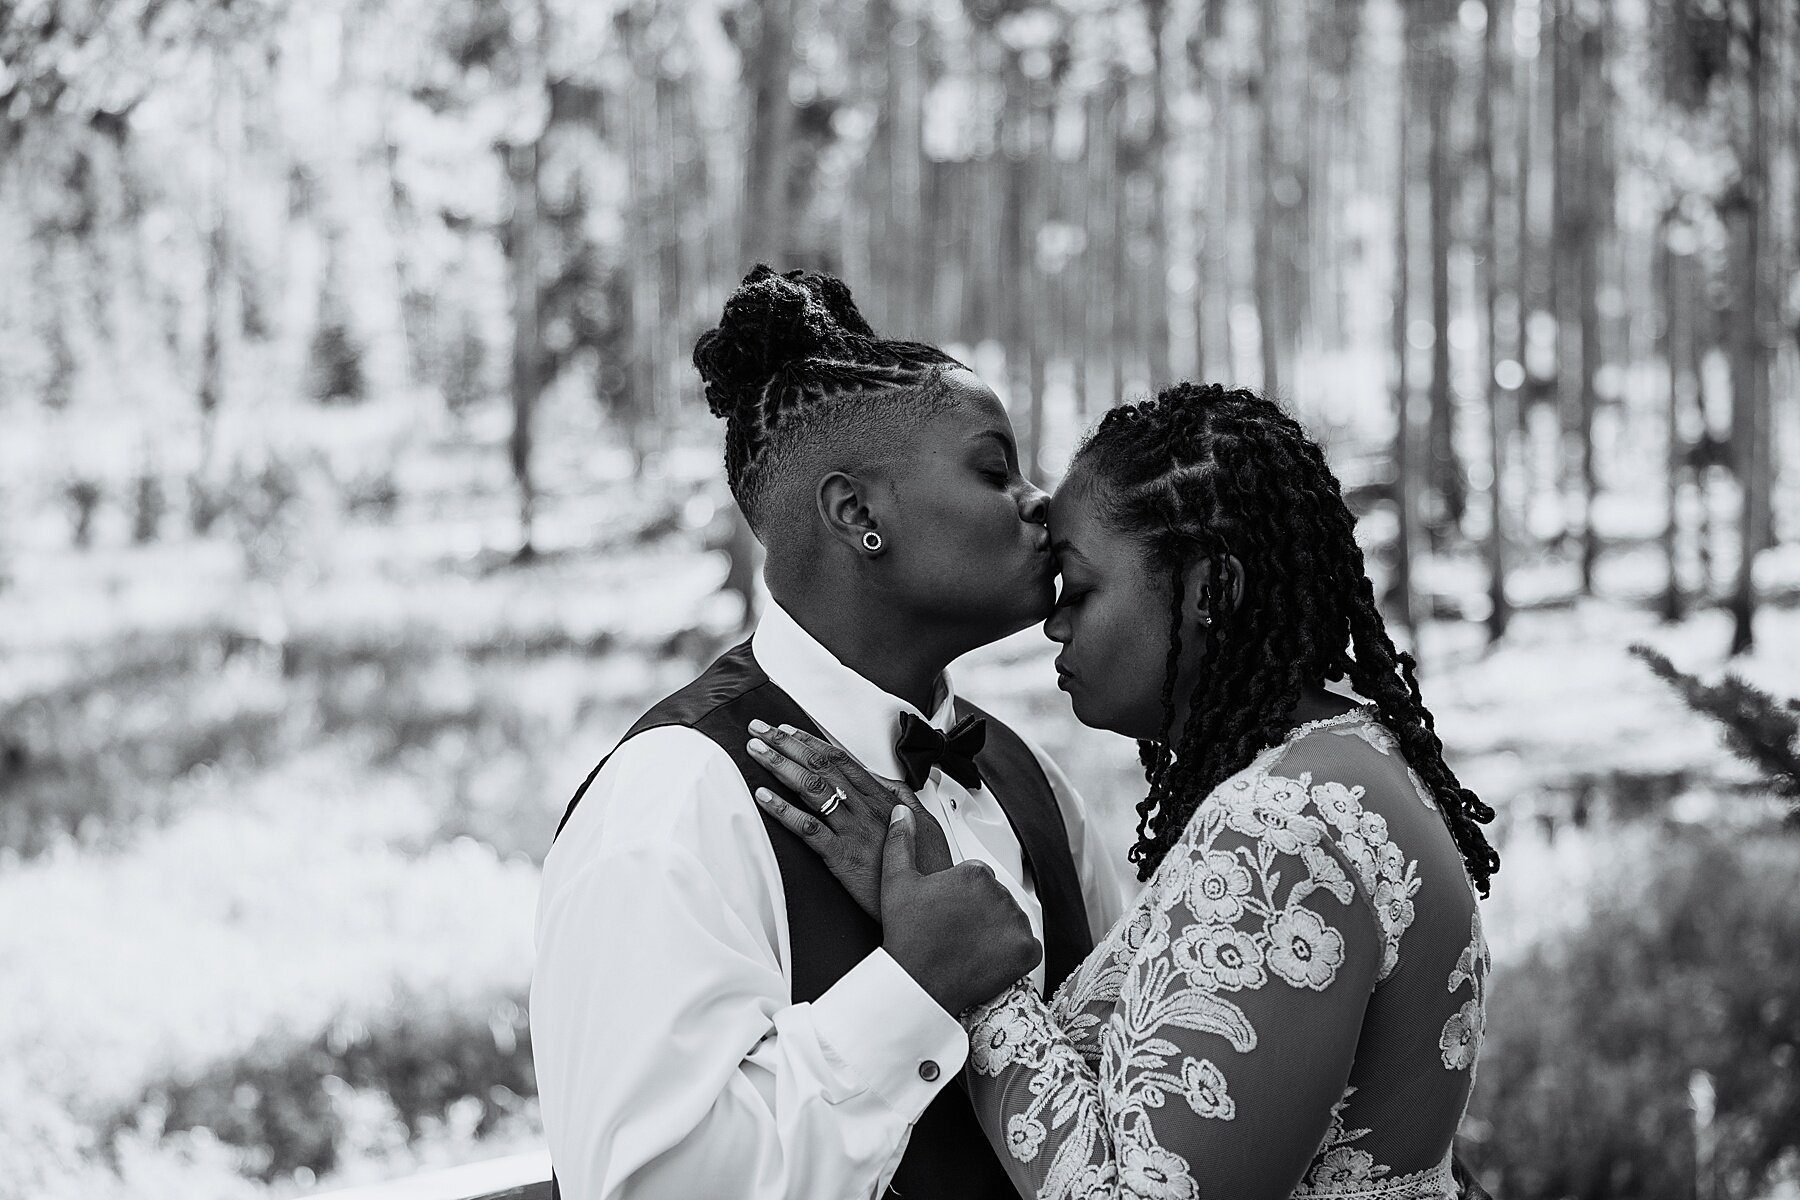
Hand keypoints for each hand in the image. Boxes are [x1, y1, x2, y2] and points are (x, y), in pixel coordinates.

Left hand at [747, 722, 953, 920]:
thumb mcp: (922, 824)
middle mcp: (866, 809)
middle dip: (787, 743)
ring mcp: (854, 831)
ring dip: (780, 765)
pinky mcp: (843, 857)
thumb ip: (900, 800)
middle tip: (760, 729)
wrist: (933, 904)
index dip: (812, 741)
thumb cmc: (927, 867)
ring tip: (756, 751)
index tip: (788, 730)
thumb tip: (884, 782)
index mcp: (883, 798)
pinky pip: (808, 829)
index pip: (842, 759)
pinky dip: (783, 810)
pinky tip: (764, 797)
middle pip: (822, 766)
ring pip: (812, 789)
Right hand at [878, 806, 1041, 1015]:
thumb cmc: (908, 936)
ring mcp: (1016, 923)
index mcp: (975, 873)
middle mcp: (1000, 894)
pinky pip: (1029, 947)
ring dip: (998, 932)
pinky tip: (989, 958)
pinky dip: (1015, 954)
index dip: (962, 897)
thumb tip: (902, 814)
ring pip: (1012, 920)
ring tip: (969, 946)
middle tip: (956, 932)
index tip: (948, 913)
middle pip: (997, 899)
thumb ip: (901, 841)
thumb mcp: (897, 882)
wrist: (917, 984)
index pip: (979, 878)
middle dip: (981, 913)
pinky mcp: (1026, 952)